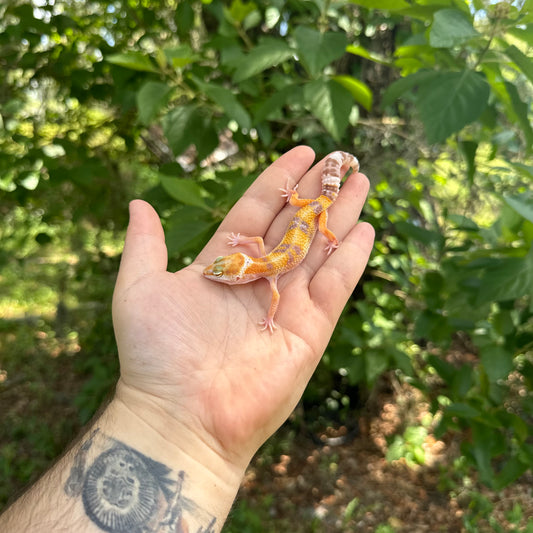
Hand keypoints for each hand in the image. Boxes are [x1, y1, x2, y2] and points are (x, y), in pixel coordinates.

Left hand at [111, 146, 373, 472]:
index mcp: (222, 263)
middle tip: (344, 159)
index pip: (257, 209)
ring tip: (361, 180)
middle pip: (295, 223)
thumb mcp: (139, 289)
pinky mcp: (310, 330)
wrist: (182, 416)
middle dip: (319, 191)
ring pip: (320, 247)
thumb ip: (144, 245)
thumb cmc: (155, 354)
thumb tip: (138, 203)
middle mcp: (258, 279)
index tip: (303, 152)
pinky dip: (351, 258)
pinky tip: (365, 228)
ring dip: (341, 214)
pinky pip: (335, 286)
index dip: (280, 179)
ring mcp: (287, 303)